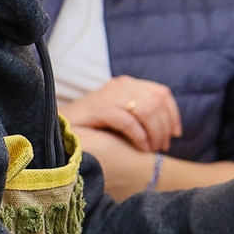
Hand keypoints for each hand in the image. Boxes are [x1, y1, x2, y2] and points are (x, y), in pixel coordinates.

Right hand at [64, 76, 180, 152]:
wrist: (59, 127)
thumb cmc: (94, 127)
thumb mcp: (123, 117)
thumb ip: (143, 117)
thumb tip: (171, 130)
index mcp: (128, 84)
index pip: (162, 93)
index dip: (173, 114)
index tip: (175, 134)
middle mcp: (121, 85)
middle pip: (157, 103)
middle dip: (164, 128)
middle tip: (161, 147)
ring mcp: (109, 95)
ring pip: (146, 111)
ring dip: (153, 134)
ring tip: (150, 149)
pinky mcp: (98, 108)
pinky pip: (128, 121)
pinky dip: (139, 137)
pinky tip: (139, 148)